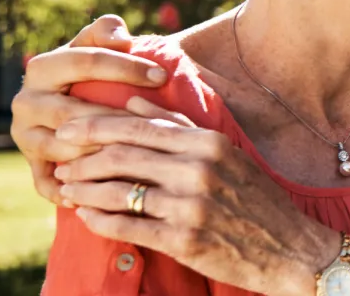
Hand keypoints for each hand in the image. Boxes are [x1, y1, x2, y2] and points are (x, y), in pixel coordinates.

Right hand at [10, 15, 168, 203]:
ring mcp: (26, 137)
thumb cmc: (95, 67)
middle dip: (117, 117)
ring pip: (64, 149)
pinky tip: (107, 191)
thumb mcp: (96, 44)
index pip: (85, 62)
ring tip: (138, 155)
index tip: (162, 75)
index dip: (126, 67)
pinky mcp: (32, 165)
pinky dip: (74, 190)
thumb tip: (120, 36)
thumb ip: (106, 32)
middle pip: (74, 112)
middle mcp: (26, 103)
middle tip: (155, 122)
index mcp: (42, 68)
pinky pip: (48, 183)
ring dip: (100, 154)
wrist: (70, 98)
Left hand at [52, 99, 337, 295]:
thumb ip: (180, 125)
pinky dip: (100, 221)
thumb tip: (134, 102)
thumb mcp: (226, 152)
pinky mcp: (184, 241)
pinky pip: (128, 227)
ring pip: (120, 191)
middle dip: (82, 159)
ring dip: (85, 190)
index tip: (69, 131)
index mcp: (209, 144)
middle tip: (59, 163)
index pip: (140, 127)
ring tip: (67, 189)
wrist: (289, 247)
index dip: (96, 127)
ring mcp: (191, 206)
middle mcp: (199, 170)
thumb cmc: (256, 197)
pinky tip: (87, 217)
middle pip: (123, 156)